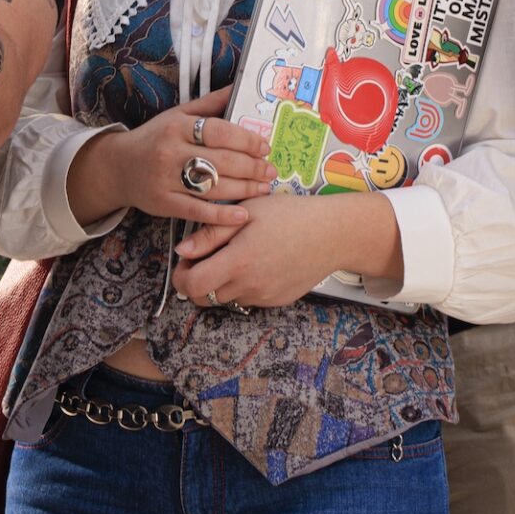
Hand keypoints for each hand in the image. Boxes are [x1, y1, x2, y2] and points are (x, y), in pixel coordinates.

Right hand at [99, 91, 274, 227]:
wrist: (118, 167)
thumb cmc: (155, 138)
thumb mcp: (178, 115)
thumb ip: (210, 103)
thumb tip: (240, 86)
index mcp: (177, 126)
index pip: (219, 132)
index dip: (246, 140)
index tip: (265, 146)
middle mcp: (170, 152)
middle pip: (221, 161)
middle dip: (252, 167)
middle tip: (271, 170)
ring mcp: (166, 180)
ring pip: (213, 186)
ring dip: (244, 189)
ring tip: (263, 188)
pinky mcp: (164, 204)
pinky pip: (197, 211)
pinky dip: (221, 215)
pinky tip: (242, 214)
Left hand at [173, 192, 391, 309]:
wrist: (333, 234)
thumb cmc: (290, 215)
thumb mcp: (247, 212)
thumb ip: (211, 233)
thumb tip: (181, 250)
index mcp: (238, 261)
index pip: (192, 285)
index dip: (181, 274)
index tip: (188, 259)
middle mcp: (249, 285)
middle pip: (204, 298)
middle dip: (197, 280)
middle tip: (207, 256)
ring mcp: (264, 297)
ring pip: (226, 299)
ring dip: (220, 283)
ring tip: (236, 256)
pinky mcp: (276, 301)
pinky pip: (247, 299)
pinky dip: (242, 286)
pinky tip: (257, 263)